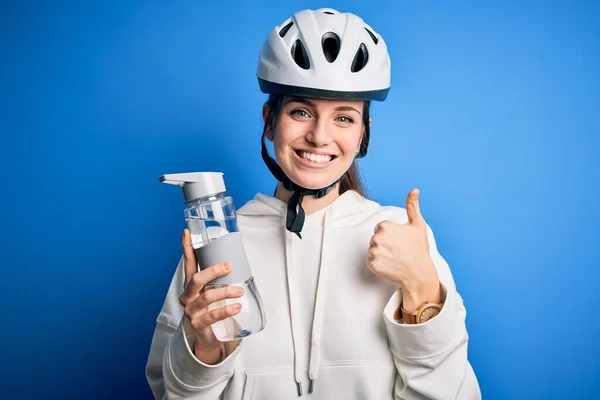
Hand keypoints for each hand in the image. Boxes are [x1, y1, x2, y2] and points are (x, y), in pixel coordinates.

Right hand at [179, 229, 243, 362]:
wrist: (207, 337)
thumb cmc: (212, 308)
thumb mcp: (212, 291)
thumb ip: (219, 278)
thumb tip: (238, 259)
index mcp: (191, 285)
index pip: (188, 263)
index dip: (187, 247)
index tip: (186, 232)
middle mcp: (187, 296)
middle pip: (196, 279)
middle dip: (213, 271)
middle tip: (229, 266)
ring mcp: (191, 311)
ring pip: (206, 297)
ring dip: (225, 292)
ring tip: (240, 291)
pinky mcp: (199, 324)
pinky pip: (213, 315)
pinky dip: (227, 310)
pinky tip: (237, 307)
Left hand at [367, 189, 439, 310]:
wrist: (419, 273)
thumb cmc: (419, 248)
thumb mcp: (417, 225)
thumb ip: (412, 206)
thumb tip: (414, 190)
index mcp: (385, 226)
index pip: (381, 229)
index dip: (391, 235)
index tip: (400, 241)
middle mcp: (377, 238)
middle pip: (375, 239)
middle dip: (385, 243)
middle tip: (398, 250)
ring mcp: (374, 252)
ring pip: (373, 250)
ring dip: (381, 254)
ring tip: (395, 258)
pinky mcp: (372, 264)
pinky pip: (371, 262)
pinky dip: (379, 264)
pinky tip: (390, 265)